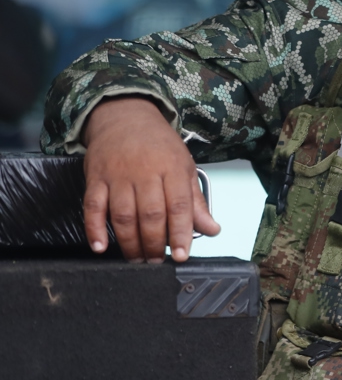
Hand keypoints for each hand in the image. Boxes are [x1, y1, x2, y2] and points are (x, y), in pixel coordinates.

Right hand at [82, 97, 218, 262]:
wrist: (125, 116)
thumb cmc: (159, 145)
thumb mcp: (185, 167)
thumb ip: (196, 201)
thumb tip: (212, 230)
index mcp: (172, 168)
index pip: (179, 206)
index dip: (180, 233)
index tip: (181, 256)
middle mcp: (145, 172)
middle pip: (150, 214)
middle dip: (154, 243)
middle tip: (157, 263)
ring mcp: (117, 175)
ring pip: (122, 214)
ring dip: (129, 242)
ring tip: (137, 260)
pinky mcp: (95, 178)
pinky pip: (92, 206)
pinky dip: (94, 229)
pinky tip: (100, 247)